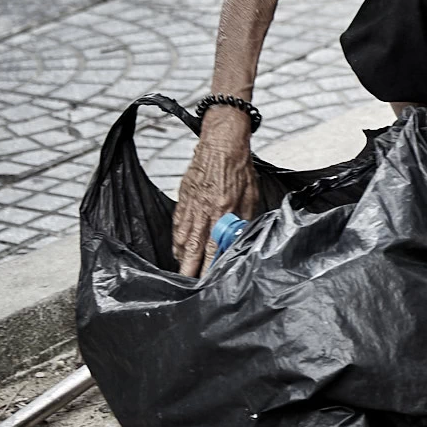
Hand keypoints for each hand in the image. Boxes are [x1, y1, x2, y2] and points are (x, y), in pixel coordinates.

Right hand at [172, 112, 257, 277]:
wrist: (222, 142)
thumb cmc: (240, 168)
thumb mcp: (251, 196)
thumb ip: (245, 220)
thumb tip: (241, 240)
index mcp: (222, 211)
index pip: (212, 247)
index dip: (207, 266)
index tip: (205, 281)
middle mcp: (204, 210)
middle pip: (192, 247)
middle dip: (187, 268)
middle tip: (184, 284)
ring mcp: (191, 204)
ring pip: (181, 236)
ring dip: (180, 255)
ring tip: (181, 269)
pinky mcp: (183, 196)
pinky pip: (177, 222)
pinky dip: (176, 237)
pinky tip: (177, 247)